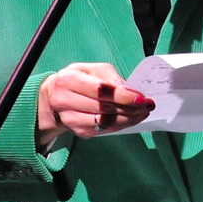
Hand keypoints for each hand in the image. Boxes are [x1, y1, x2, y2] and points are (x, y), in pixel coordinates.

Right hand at [37, 63, 154, 147]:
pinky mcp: (77, 131)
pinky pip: (103, 131)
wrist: (53, 97)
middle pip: (103, 108)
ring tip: (143, 113)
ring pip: (104, 123)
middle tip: (148, 105)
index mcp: (68, 80)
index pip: (99, 90)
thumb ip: (111, 78)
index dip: (122, 96)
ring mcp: (69, 119)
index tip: (141, 98)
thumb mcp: (92, 70)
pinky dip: (120, 126)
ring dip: (128, 119)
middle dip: (130, 108)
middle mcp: (64, 101)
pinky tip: (132, 119)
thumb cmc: (78, 79)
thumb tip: (129, 91)